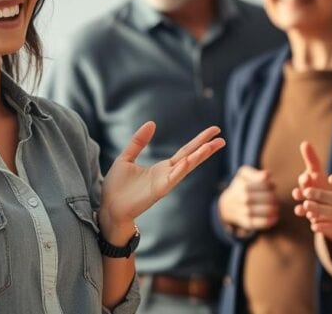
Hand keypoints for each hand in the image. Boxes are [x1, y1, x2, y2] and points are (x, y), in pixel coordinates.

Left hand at [100, 122, 224, 242]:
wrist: (108, 207)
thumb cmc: (117, 187)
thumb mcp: (126, 157)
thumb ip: (138, 141)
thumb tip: (151, 123)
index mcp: (162, 167)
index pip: (186, 151)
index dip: (199, 140)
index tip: (214, 130)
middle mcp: (167, 174)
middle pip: (191, 157)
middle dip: (206, 147)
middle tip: (222, 137)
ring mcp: (164, 183)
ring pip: (186, 167)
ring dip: (200, 156)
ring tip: (213, 145)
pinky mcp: (158, 191)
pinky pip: (172, 178)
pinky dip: (181, 169)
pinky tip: (188, 160)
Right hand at [218, 165, 277, 232]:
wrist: (226, 206)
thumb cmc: (240, 187)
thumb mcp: (243, 175)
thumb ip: (255, 173)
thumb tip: (267, 175)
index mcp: (244, 185)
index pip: (264, 184)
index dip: (271, 185)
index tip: (273, 186)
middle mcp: (243, 198)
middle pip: (266, 197)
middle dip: (274, 198)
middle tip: (276, 199)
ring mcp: (244, 211)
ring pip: (264, 211)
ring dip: (273, 209)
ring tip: (277, 208)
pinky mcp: (246, 222)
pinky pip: (259, 223)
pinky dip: (268, 221)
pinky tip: (275, 218)